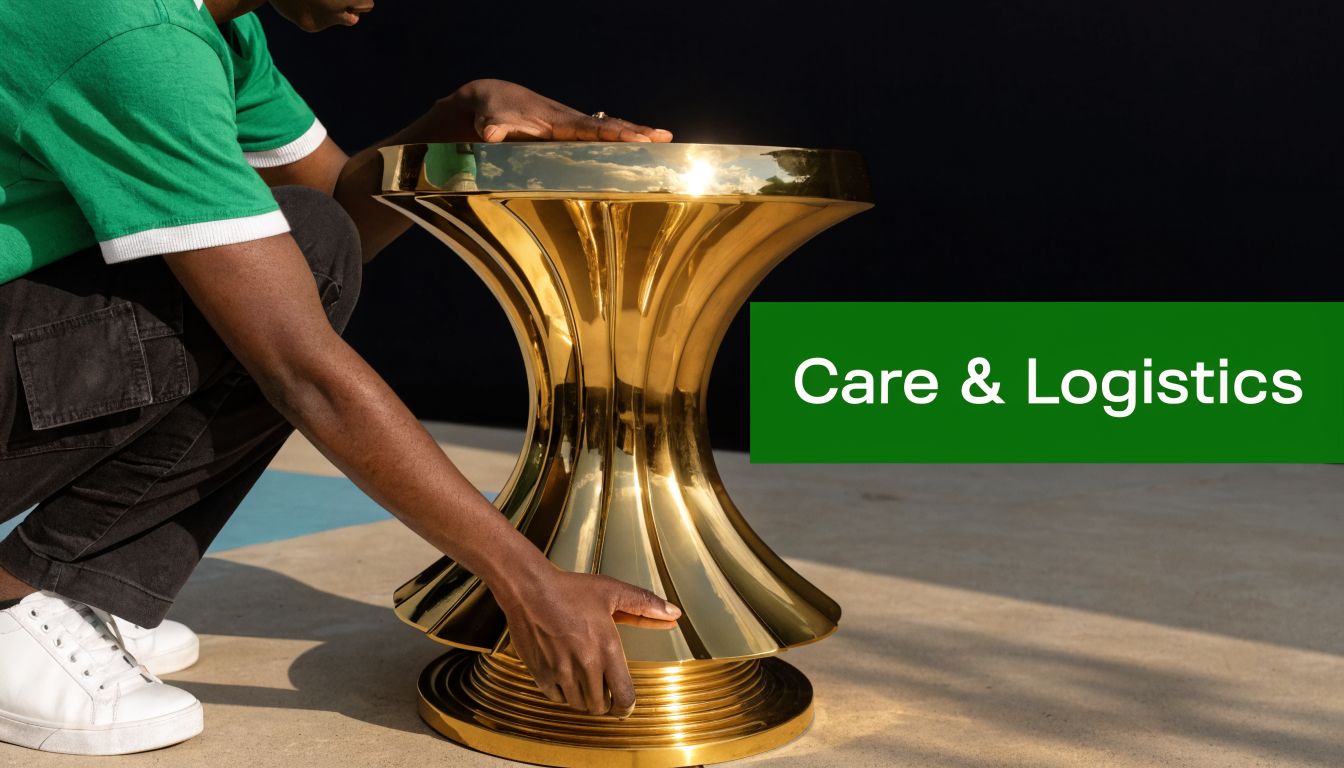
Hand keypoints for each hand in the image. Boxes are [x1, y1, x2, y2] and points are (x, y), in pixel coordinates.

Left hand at [446, 78, 673, 143]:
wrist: (493, 100)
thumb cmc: (493, 112)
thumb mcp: (490, 120)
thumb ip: (492, 128)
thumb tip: (491, 134)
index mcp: (556, 121)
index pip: (590, 128)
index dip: (613, 134)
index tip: (636, 139)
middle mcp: (569, 121)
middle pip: (608, 126)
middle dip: (636, 131)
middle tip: (664, 136)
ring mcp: (572, 127)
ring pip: (609, 129)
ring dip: (636, 134)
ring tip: (665, 138)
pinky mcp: (571, 133)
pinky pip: (601, 136)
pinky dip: (622, 139)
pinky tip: (640, 146)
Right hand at [493, 565, 681, 717]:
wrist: (529, 589)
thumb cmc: (569, 590)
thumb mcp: (612, 592)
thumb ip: (645, 605)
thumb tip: (673, 614)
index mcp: (607, 648)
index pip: (624, 696)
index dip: (627, 707)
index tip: (626, 706)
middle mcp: (586, 664)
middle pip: (601, 706)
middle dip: (606, 702)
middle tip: (604, 692)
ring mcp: (561, 671)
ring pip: (578, 705)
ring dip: (585, 699)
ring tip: (585, 683)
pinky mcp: (541, 673)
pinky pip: (556, 698)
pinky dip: (563, 693)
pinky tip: (565, 677)